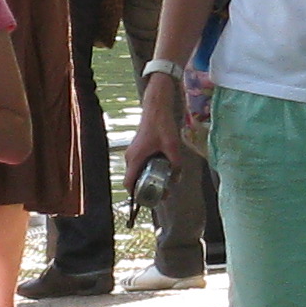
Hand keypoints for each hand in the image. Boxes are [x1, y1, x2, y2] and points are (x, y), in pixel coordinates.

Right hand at [126, 71, 183, 191]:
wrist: (156, 108)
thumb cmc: (162, 126)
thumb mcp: (173, 147)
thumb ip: (176, 164)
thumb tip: (176, 180)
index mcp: (135, 158)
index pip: (129, 183)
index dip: (136, 195)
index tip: (149, 199)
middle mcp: (130, 157)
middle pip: (133, 179)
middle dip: (145, 188)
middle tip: (162, 192)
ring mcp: (132, 152)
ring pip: (137, 171)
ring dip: (147, 178)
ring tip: (163, 181)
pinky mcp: (137, 148)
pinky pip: (139, 164)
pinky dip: (147, 169)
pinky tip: (161, 168)